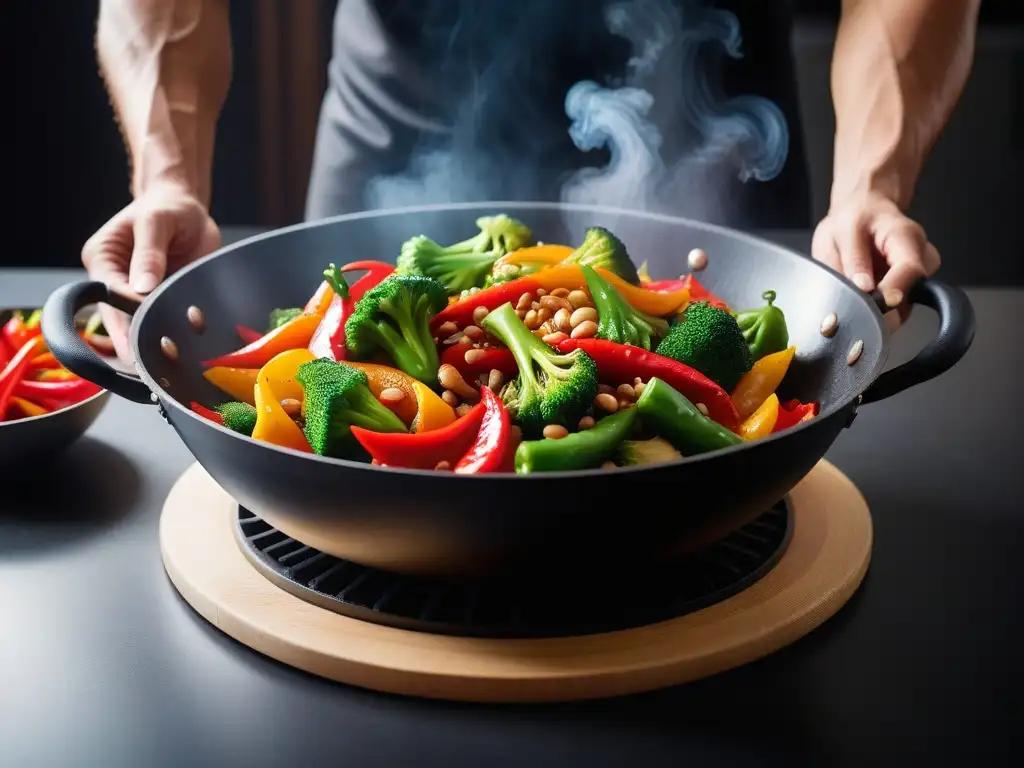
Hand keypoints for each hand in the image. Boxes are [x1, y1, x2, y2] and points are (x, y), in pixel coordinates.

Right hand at [81, 182, 220, 362]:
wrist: (187, 206)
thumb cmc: (167, 207)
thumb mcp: (157, 222)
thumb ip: (149, 253)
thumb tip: (141, 287)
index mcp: (102, 259)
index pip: (110, 295)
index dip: (126, 317)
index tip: (141, 338)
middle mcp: (114, 279)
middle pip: (121, 317)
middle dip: (138, 338)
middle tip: (152, 365)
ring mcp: (137, 293)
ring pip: (143, 323)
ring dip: (159, 338)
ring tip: (172, 360)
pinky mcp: (161, 299)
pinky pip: (166, 318)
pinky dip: (177, 331)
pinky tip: (190, 344)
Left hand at [811, 190, 940, 328]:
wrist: (862, 213)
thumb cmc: (855, 218)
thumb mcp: (845, 231)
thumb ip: (854, 259)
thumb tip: (863, 288)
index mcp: (906, 237)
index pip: (911, 269)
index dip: (893, 290)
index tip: (873, 304)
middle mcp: (920, 258)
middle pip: (910, 295)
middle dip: (880, 308)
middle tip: (848, 309)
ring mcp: (916, 277)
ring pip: (902, 309)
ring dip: (876, 312)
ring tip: (849, 300)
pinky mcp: (907, 291)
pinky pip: (893, 311)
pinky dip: (875, 313)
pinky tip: (857, 303)